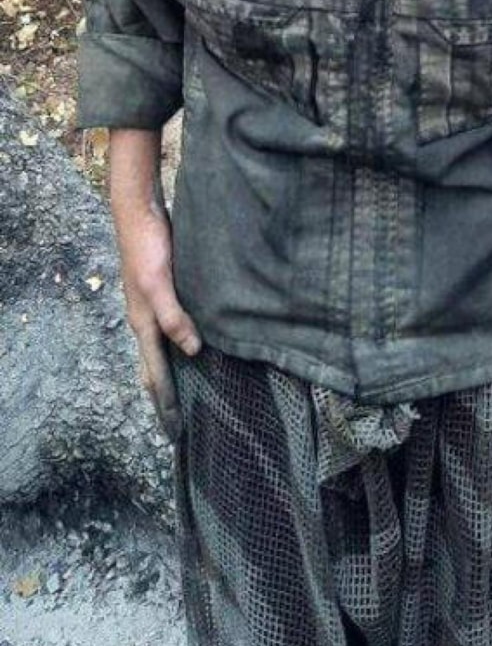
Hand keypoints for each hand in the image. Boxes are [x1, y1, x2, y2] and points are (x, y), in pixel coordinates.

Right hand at [116, 203, 201, 442]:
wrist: (139, 211)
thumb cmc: (147, 247)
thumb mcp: (158, 283)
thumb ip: (173, 317)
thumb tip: (193, 351)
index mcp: (142, 324)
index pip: (154, 375)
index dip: (165, 404)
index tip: (176, 434)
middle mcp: (146, 320)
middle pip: (156, 368)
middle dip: (167, 397)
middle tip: (182, 426)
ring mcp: (154, 306)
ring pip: (164, 349)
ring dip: (175, 373)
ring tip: (193, 393)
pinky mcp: (164, 291)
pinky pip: (173, 327)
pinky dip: (181, 345)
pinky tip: (197, 345)